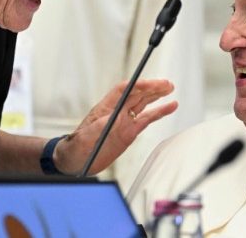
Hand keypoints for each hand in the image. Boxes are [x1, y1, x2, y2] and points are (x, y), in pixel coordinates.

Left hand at [54, 78, 176, 174]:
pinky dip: (159, 112)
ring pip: (143, 103)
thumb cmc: (75, 148)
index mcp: (105, 109)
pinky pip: (147, 119)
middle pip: (136, 93)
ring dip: (156, 95)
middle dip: (151, 87)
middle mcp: (116, 112)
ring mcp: (124, 121)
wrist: (75, 162)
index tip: (149, 83)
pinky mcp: (130, 132)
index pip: (122, 91)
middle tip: (166, 83)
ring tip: (170, 88)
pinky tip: (170, 106)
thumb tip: (113, 119)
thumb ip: (98, 128)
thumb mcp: (84, 138)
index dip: (136, 85)